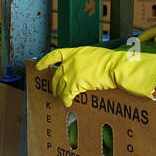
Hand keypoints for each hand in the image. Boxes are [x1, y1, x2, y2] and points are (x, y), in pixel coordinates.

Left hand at [36, 46, 155, 107]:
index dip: (45, 61)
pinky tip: (68, 104)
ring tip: (62, 100)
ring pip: (60, 86)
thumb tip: (81, 70)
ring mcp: (72, 72)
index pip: (55, 54)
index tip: (39, 66)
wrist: (117, 66)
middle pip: (56, 75)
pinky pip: (67, 94)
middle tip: (55, 91)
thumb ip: (84, 61)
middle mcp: (71, 61)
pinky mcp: (76, 83)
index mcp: (75, 52)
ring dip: (60, 94)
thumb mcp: (95, 55)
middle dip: (54, 84)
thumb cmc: (111, 62)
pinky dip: (66, 100)